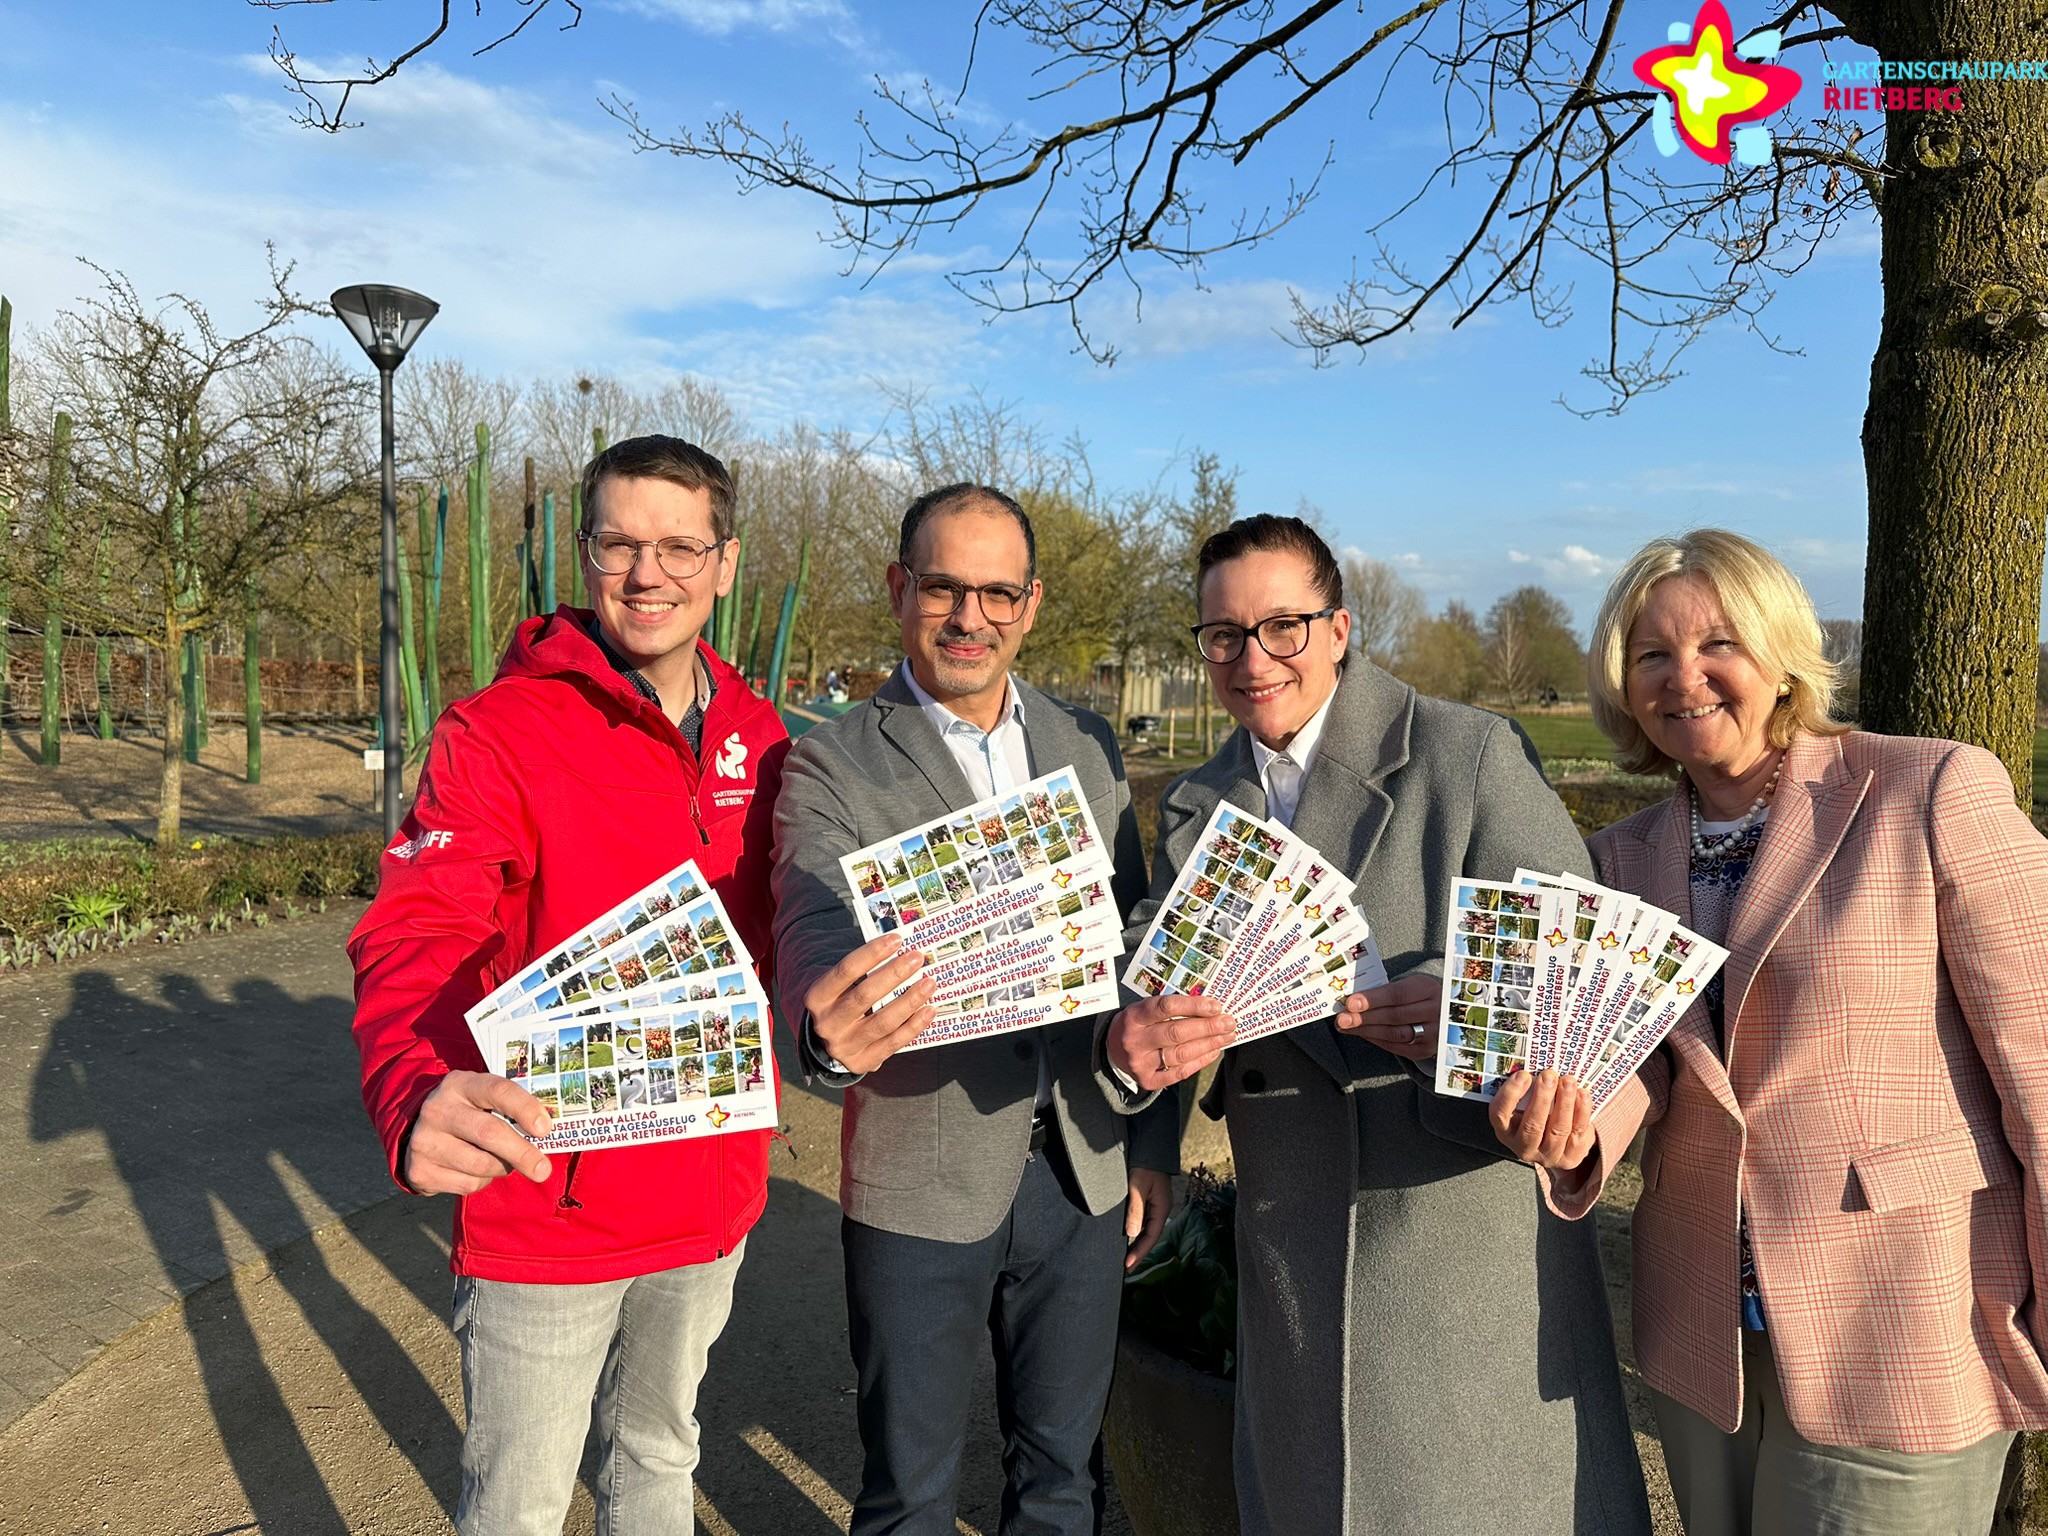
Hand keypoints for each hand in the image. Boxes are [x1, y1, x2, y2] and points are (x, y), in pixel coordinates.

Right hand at [404, 1071, 553, 1195]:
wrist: (418, 1133)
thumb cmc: (467, 1113)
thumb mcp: (482, 1100)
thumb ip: (510, 1110)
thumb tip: (546, 1134)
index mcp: (460, 1084)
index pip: (498, 1091)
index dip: (525, 1109)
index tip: (545, 1129)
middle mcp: (438, 1110)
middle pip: (489, 1133)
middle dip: (522, 1153)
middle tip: (543, 1169)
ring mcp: (425, 1141)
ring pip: (481, 1164)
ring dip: (503, 1168)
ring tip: (503, 1161)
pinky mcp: (420, 1170)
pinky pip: (467, 1184)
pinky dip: (482, 1181)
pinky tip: (475, 1169)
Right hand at [805, 933, 934, 1074]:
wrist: (825, 1043)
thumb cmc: (840, 1002)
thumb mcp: (838, 986)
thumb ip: (862, 972)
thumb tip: (901, 954)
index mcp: (817, 997)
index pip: (846, 970)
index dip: (872, 953)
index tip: (897, 940)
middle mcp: (827, 1023)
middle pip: (865, 995)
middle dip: (894, 974)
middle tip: (917, 958)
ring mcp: (844, 1046)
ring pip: (883, 1022)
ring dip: (909, 1000)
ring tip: (929, 983)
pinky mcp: (862, 1062)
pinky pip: (893, 1043)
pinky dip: (914, 1026)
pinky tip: (929, 1010)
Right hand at [1107, 994, 1235, 1091]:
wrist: (1113, 1049)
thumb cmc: (1138, 1024)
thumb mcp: (1145, 1009)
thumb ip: (1172, 1008)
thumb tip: (1209, 1008)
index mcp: (1134, 1016)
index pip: (1166, 1007)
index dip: (1193, 1006)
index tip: (1215, 1006)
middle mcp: (1135, 1040)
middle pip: (1177, 1033)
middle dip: (1208, 1027)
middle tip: (1228, 1023)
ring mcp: (1140, 1062)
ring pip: (1181, 1054)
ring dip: (1209, 1045)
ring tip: (1225, 1037)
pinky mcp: (1147, 1080)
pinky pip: (1179, 1073)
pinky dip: (1199, 1062)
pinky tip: (1212, 1052)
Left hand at [1125, 1167, 1172, 1269]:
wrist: (1151, 1148)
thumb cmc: (1145, 1166)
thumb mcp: (1138, 1187)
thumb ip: (1135, 1210)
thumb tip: (1131, 1234)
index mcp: (1162, 1208)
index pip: (1151, 1237)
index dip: (1139, 1252)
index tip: (1128, 1265)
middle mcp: (1161, 1209)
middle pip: (1150, 1236)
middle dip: (1139, 1253)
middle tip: (1127, 1268)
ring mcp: (1156, 1205)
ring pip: (1147, 1230)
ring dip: (1137, 1244)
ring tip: (1127, 1258)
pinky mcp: (1150, 1201)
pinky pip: (1144, 1221)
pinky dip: (1137, 1232)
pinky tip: (1129, 1238)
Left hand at [1333, 972, 1441, 1060]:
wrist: (1445, 1013)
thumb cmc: (1418, 995)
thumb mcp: (1410, 984)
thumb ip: (1385, 989)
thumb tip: (1353, 997)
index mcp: (1429, 988)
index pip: (1398, 994)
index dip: (1373, 999)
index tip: (1350, 1002)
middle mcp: (1435, 1012)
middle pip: (1394, 1016)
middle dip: (1364, 1017)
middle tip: (1342, 1018)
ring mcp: (1433, 1033)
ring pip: (1394, 1034)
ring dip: (1366, 1030)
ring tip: (1345, 1026)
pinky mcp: (1425, 1050)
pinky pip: (1396, 1047)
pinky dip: (1375, 1040)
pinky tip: (1360, 1033)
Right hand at [1488, 1069, 1595, 1171]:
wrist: (1558, 1140)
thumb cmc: (1537, 1111)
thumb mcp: (1524, 1104)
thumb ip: (1525, 1089)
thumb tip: (1535, 1064)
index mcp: (1505, 1131)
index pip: (1500, 1114)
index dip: (1511, 1094)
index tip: (1523, 1074)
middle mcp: (1523, 1148)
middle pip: (1532, 1125)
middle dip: (1542, 1098)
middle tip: (1549, 1075)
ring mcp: (1547, 1156)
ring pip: (1558, 1130)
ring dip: (1564, 1102)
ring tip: (1568, 1081)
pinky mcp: (1570, 1158)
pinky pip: (1577, 1134)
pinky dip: (1581, 1112)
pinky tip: (1581, 1094)